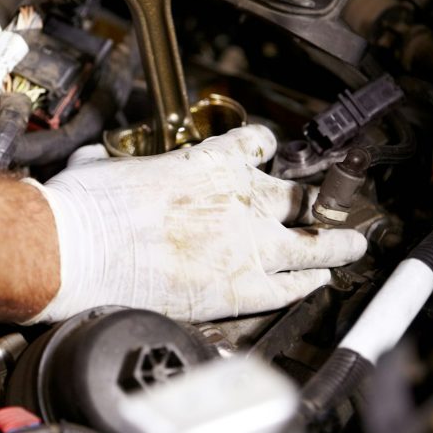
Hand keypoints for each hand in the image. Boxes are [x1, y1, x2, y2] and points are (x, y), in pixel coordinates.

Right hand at [24, 125, 366, 323]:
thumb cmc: (88, 207)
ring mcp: (249, 245)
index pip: (257, 144)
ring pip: (315, 242)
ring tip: (352, 244)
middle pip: (294, 195)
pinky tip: (319, 283)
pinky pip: (291, 287)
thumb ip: (115, 166)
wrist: (80, 249)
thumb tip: (96, 165)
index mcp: (211, 162)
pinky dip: (310, 284)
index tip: (267, 153)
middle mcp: (242, 197)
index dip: (265, 149)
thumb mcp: (103, 166)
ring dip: (338, 242)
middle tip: (316, 204)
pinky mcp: (243, 289)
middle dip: (307, 200)